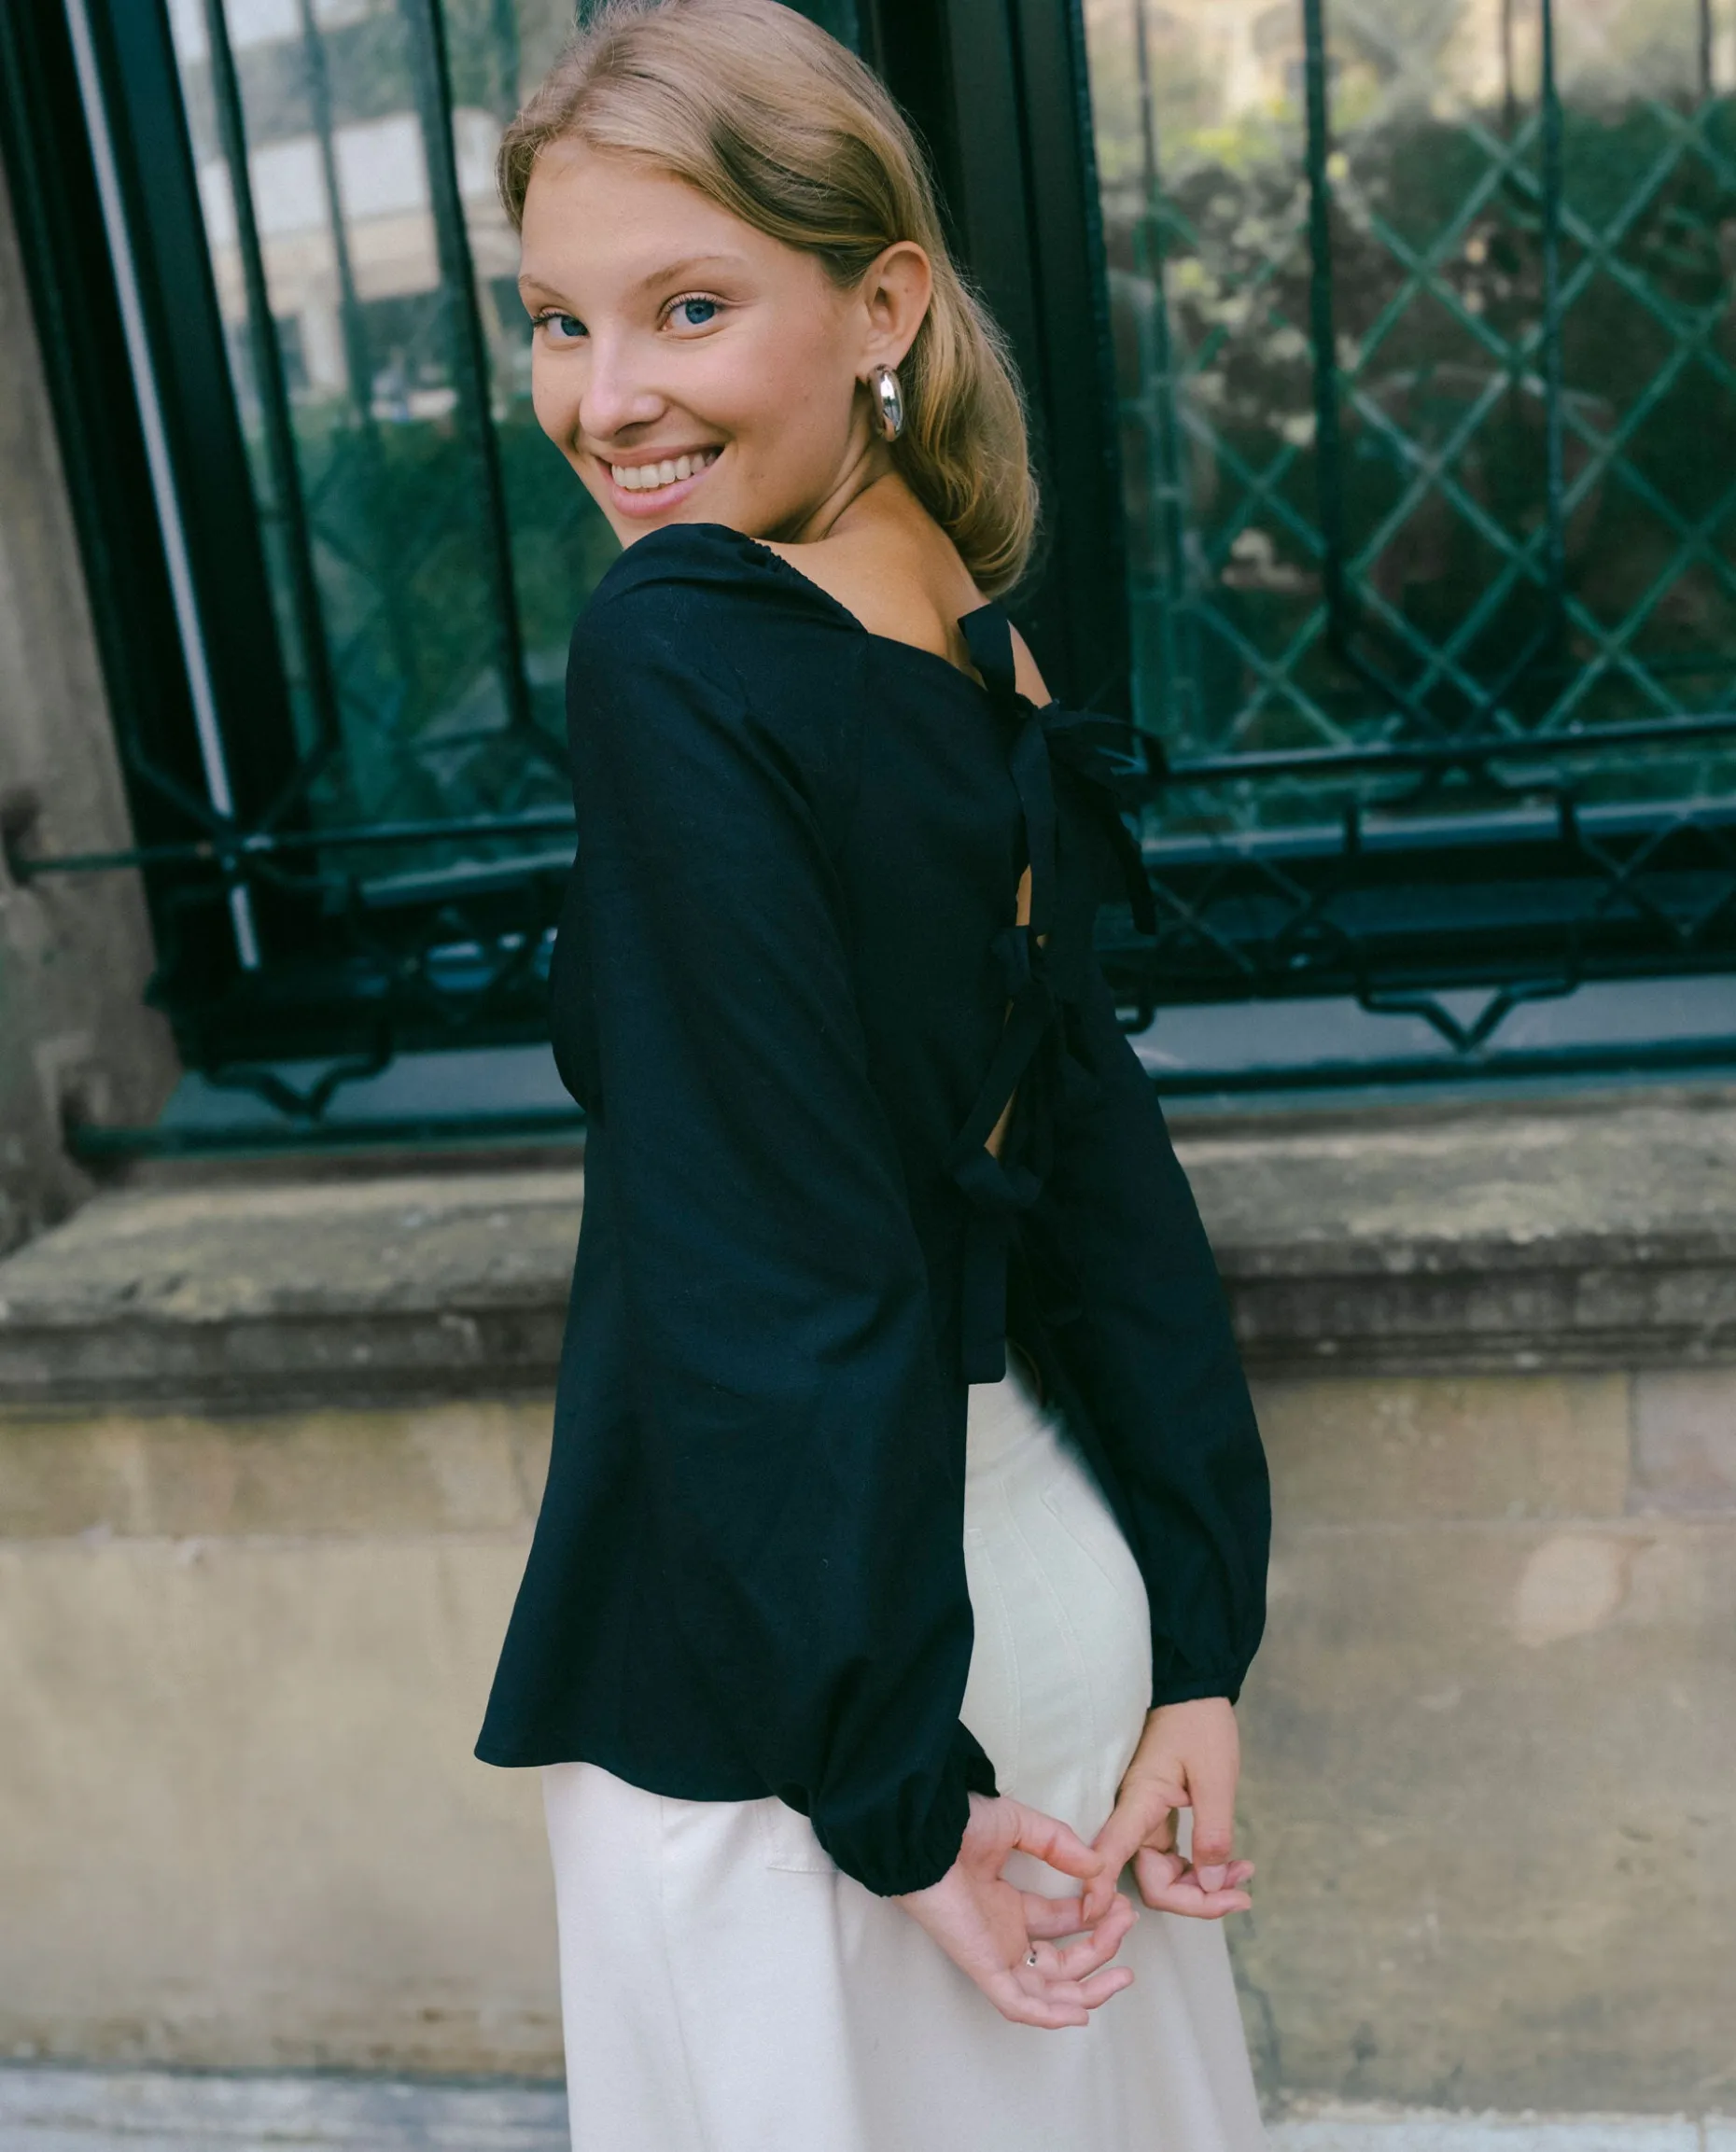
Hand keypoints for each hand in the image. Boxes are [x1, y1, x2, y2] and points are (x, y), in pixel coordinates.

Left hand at [895, 1792, 1137, 2028]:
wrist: (922, 1832)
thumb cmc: (957, 1824)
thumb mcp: (1018, 1825)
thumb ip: (1058, 1844)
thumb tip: (1097, 1866)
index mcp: (1005, 1904)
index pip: (1058, 1923)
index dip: (1093, 1917)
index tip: (1118, 1900)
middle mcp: (1002, 1934)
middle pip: (1060, 1961)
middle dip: (1100, 1949)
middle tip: (1126, 1924)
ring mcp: (994, 1953)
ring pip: (1047, 1990)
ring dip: (1088, 1987)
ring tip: (1123, 1975)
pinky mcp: (983, 1966)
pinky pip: (1017, 2003)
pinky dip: (1049, 2014)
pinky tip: (1081, 2011)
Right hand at [1083, 1698, 1254, 1925]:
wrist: (1195, 1691)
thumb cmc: (1201, 1724)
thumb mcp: (1216, 1778)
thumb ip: (1213, 1835)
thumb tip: (1210, 1886)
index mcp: (1139, 1801)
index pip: (1110, 1855)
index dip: (1101, 1889)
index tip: (1100, 1920)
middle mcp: (1135, 1816)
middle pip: (1152, 1880)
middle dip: (1196, 1898)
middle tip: (1242, 1894)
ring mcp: (1145, 1819)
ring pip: (1164, 1875)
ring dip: (1203, 1886)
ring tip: (1244, 1875)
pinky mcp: (1158, 1818)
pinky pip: (1172, 1859)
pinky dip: (1201, 1869)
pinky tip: (1231, 1864)